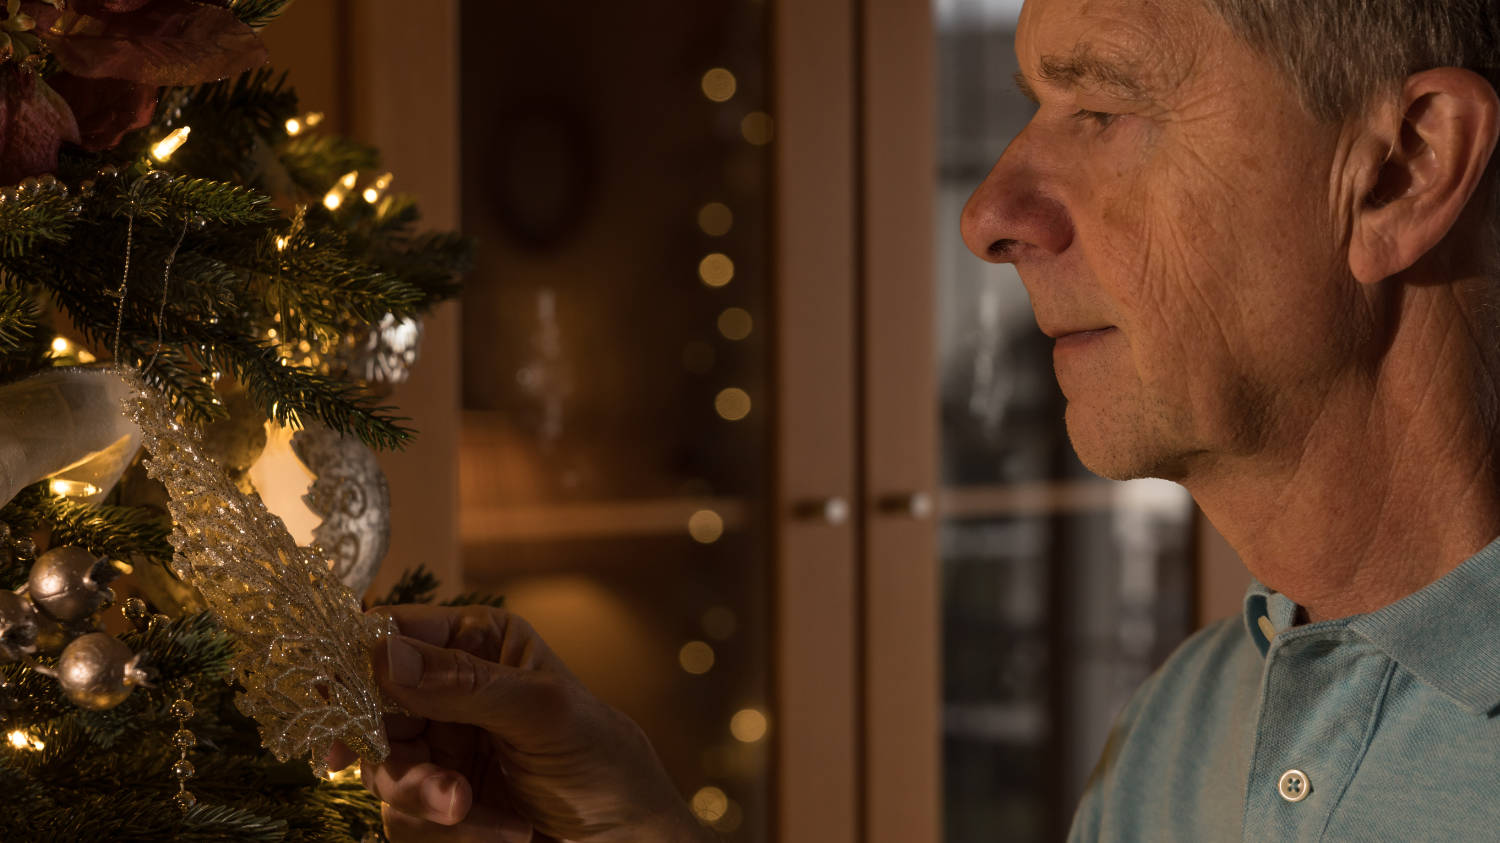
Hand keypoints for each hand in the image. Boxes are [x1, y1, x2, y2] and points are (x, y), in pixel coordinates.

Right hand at [330, 603, 709, 841]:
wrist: (627, 842)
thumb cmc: (603, 760)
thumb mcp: (543, 712)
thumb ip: (464, 682)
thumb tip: (383, 651)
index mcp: (475, 642)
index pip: (393, 631)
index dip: (354, 658)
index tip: (333, 696)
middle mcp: (446, 689)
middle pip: (369, 708)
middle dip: (395, 755)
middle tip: (439, 789)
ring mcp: (437, 748)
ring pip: (382, 771)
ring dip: (427, 801)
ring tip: (476, 813)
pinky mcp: (435, 805)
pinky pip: (402, 819)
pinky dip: (449, 833)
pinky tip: (506, 833)